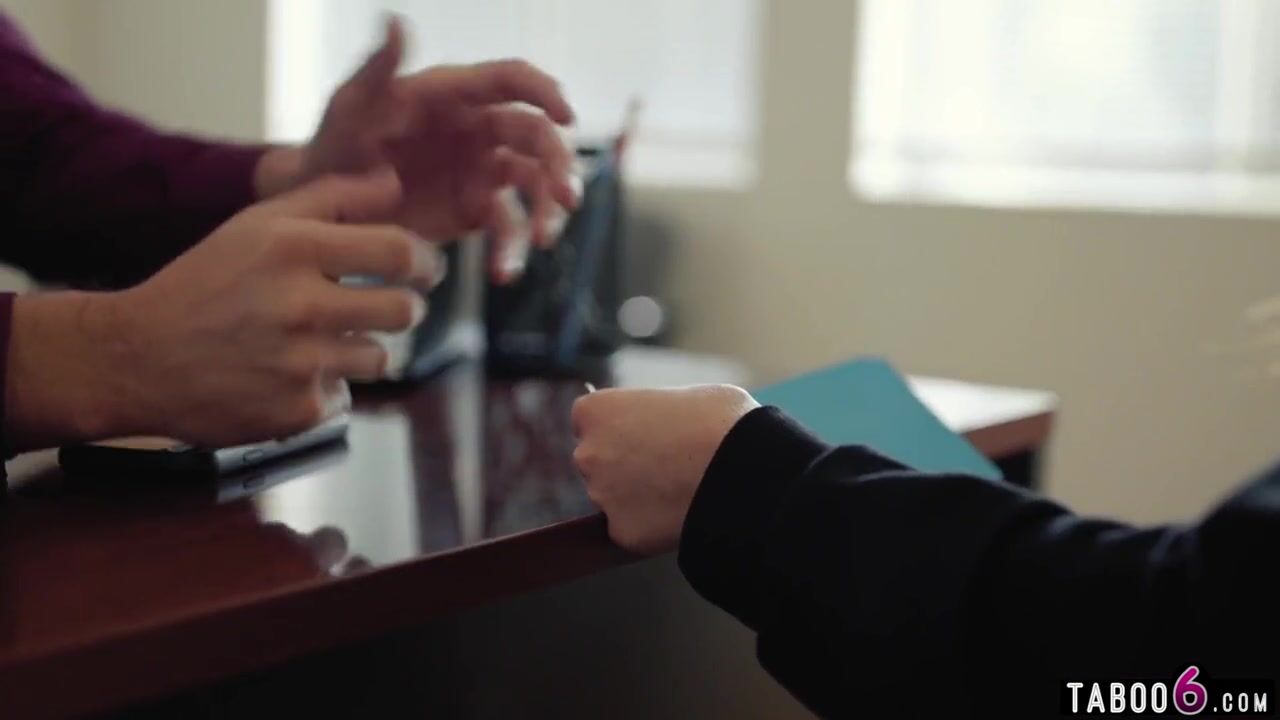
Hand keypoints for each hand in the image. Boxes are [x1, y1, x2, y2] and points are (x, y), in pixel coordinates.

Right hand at [6, 169, 445, 451]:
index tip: (425, 269)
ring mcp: (300, 364)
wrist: (136, 359)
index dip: (425, 262)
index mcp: (293, 249)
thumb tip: (394, 180)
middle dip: (404, 308)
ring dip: (360, 350)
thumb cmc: (205, 283)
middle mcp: (300, 305)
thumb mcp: (257, 225)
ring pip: (379, 357)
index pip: (400, 252)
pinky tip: (283, 375)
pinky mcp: (296, 411)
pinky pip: (342, 397)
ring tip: (315, 341)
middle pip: (405, 310)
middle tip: (384, 306)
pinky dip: (322, 388)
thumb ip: (333, 197)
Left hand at [277, 17, 580, 282]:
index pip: (512, 81)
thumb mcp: (350, 107)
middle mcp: (479, 128)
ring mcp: (482, 170)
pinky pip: (507, 227)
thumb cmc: (333, 146)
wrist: (323, 209)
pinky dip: (511, 249)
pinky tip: (503, 272)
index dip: (546, 93)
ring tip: (540, 241)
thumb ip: (377, 67)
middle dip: (558, 166)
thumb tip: (396, 20)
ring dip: (546, 211)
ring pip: (533, 184)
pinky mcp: (476, 210)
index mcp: (455, 95)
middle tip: (564, 198)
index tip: (566, 117)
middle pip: (537, 138)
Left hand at [571, 385, 760, 553]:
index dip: (620, 426)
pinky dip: (651, 525)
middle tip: (666, 462)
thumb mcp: (684, 396)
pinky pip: (633, 528)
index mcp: (595, 411)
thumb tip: (660, 422)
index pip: (591, 420)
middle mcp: (587, 454)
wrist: (742, 472)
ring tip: (680, 487)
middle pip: (597, 460)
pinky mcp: (621, 532)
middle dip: (623, 463)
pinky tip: (681, 512)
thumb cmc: (719, 421)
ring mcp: (602, 496)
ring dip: (637, 495)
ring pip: (613, 497)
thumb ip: (655, 412)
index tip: (645, 432)